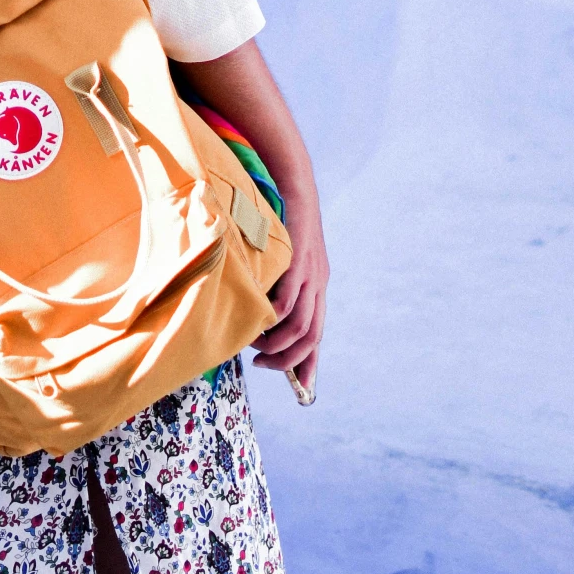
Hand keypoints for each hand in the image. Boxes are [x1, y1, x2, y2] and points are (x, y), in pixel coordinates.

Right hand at [251, 186, 327, 393]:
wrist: (293, 182)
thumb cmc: (280, 218)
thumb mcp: (283, 256)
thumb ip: (277, 281)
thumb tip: (255, 307)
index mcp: (317, 286)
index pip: (317, 334)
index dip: (310, 364)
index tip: (304, 391)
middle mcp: (319, 284)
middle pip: (311, 338)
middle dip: (288, 362)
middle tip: (262, 366)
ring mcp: (311, 274)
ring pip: (300, 326)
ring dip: (277, 346)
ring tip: (254, 347)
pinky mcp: (299, 262)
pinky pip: (289, 302)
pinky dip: (275, 320)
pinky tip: (260, 322)